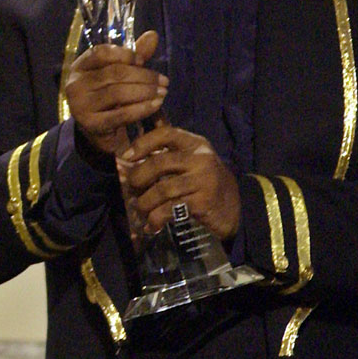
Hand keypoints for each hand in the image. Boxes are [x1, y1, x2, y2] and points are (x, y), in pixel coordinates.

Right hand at [65, 30, 167, 154]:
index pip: (100, 53)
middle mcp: (75, 84)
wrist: (98, 130)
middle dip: (143, 76)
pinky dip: (141, 109)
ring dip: (145, 92)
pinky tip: (156, 105)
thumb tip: (153, 35)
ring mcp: (80, 105)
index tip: (143, 61)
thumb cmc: (109, 97)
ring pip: (118, 93)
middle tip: (164, 81)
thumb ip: (134, 56)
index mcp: (79, 67)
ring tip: (163, 93)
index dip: (124, 54)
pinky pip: (121, 114)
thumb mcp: (119, 74)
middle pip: (114, 73)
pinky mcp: (91, 124)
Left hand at [118, 121, 240, 239]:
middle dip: (138, 178)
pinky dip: (155, 219)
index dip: (142, 143)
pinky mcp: (203, 203)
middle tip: (131, 189)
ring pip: (162, 189)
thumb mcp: (188, 162)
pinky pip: (170, 209)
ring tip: (139, 210)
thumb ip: (161, 155)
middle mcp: (201, 159)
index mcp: (195, 144)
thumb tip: (123, 159)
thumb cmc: (203, 182)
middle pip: (159, 163)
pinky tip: (150, 225)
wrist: (234, 208)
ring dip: (144, 202)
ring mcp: (203, 181)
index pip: (165, 133)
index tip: (125, 156)